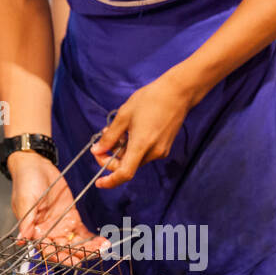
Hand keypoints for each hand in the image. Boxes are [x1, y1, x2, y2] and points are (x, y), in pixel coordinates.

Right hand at [8, 150, 105, 262]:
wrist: (35, 165)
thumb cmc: (25, 182)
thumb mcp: (25, 201)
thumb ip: (26, 221)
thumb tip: (21, 240)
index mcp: (34, 231)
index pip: (47, 250)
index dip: (60, 258)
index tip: (74, 261)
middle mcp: (48, 232)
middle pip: (64, 250)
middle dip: (78, 254)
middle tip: (93, 254)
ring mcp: (61, 225)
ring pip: (75, 243)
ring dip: (88, 248)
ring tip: (102, 248)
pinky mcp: (71, 217)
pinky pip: (82, 232)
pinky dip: (91, 238)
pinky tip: (102, 241)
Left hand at [91, 73, 195, 187]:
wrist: (178, 92)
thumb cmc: (150, 99)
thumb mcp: (124, 115)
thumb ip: (109, 136)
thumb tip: (97, 151)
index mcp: (141, 145)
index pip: (124, 173)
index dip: (110, 181)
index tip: (99, 182)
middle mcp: (153, 153)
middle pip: (128, 165)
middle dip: (112, 157)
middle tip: (102, 141)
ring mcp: (161, 151)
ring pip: (135, 158)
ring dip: (123, 150)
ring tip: (119, 130)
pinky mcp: (165, 147)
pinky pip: (145, 153)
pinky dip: (134, 147)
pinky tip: (132, 131)